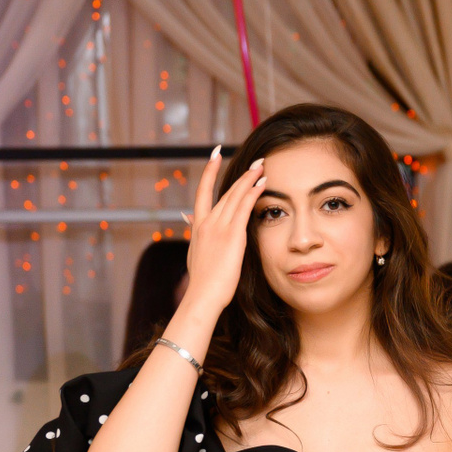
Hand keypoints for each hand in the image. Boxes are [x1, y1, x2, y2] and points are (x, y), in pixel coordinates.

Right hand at [183, 147, 267, 316]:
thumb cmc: (202, 284)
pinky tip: (262, 183)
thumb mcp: (196, 255)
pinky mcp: (231, 234)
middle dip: (240, 175)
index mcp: (197, 228)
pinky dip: (253, 192)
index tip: (215, 155)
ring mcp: (218, 227)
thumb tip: (189, 221)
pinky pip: (244, 207)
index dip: (209, 173)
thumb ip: (196, 236)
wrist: (202, 295)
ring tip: (262, 167)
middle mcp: (206, 222)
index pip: (202, 193)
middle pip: (225, 191)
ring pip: (235, 195)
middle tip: (255, 162)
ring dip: (250, 179)